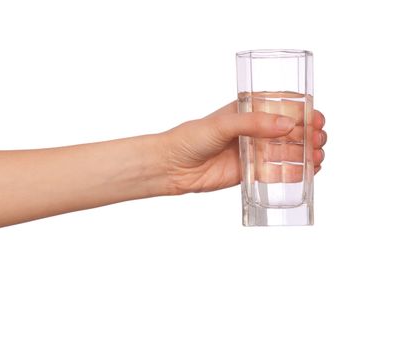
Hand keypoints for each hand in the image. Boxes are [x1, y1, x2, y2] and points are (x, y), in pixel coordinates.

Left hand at [161, 101, 326, 194]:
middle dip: (310, 134)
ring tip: (317, 158)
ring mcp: (253, 152)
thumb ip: (253, 124)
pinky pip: (276, 172)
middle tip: (319, 140)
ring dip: (307, 153)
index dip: (303, 111)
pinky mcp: (250, 172)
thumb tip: (287, 125)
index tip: (317, 118)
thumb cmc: (191, 138)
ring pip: (287, 151)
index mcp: (248, 111)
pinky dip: (294, 172)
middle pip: (291, 130)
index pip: (282, 106)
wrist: (172, 166)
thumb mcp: (222, 124)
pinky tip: (308, 173)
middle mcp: (254, 130)